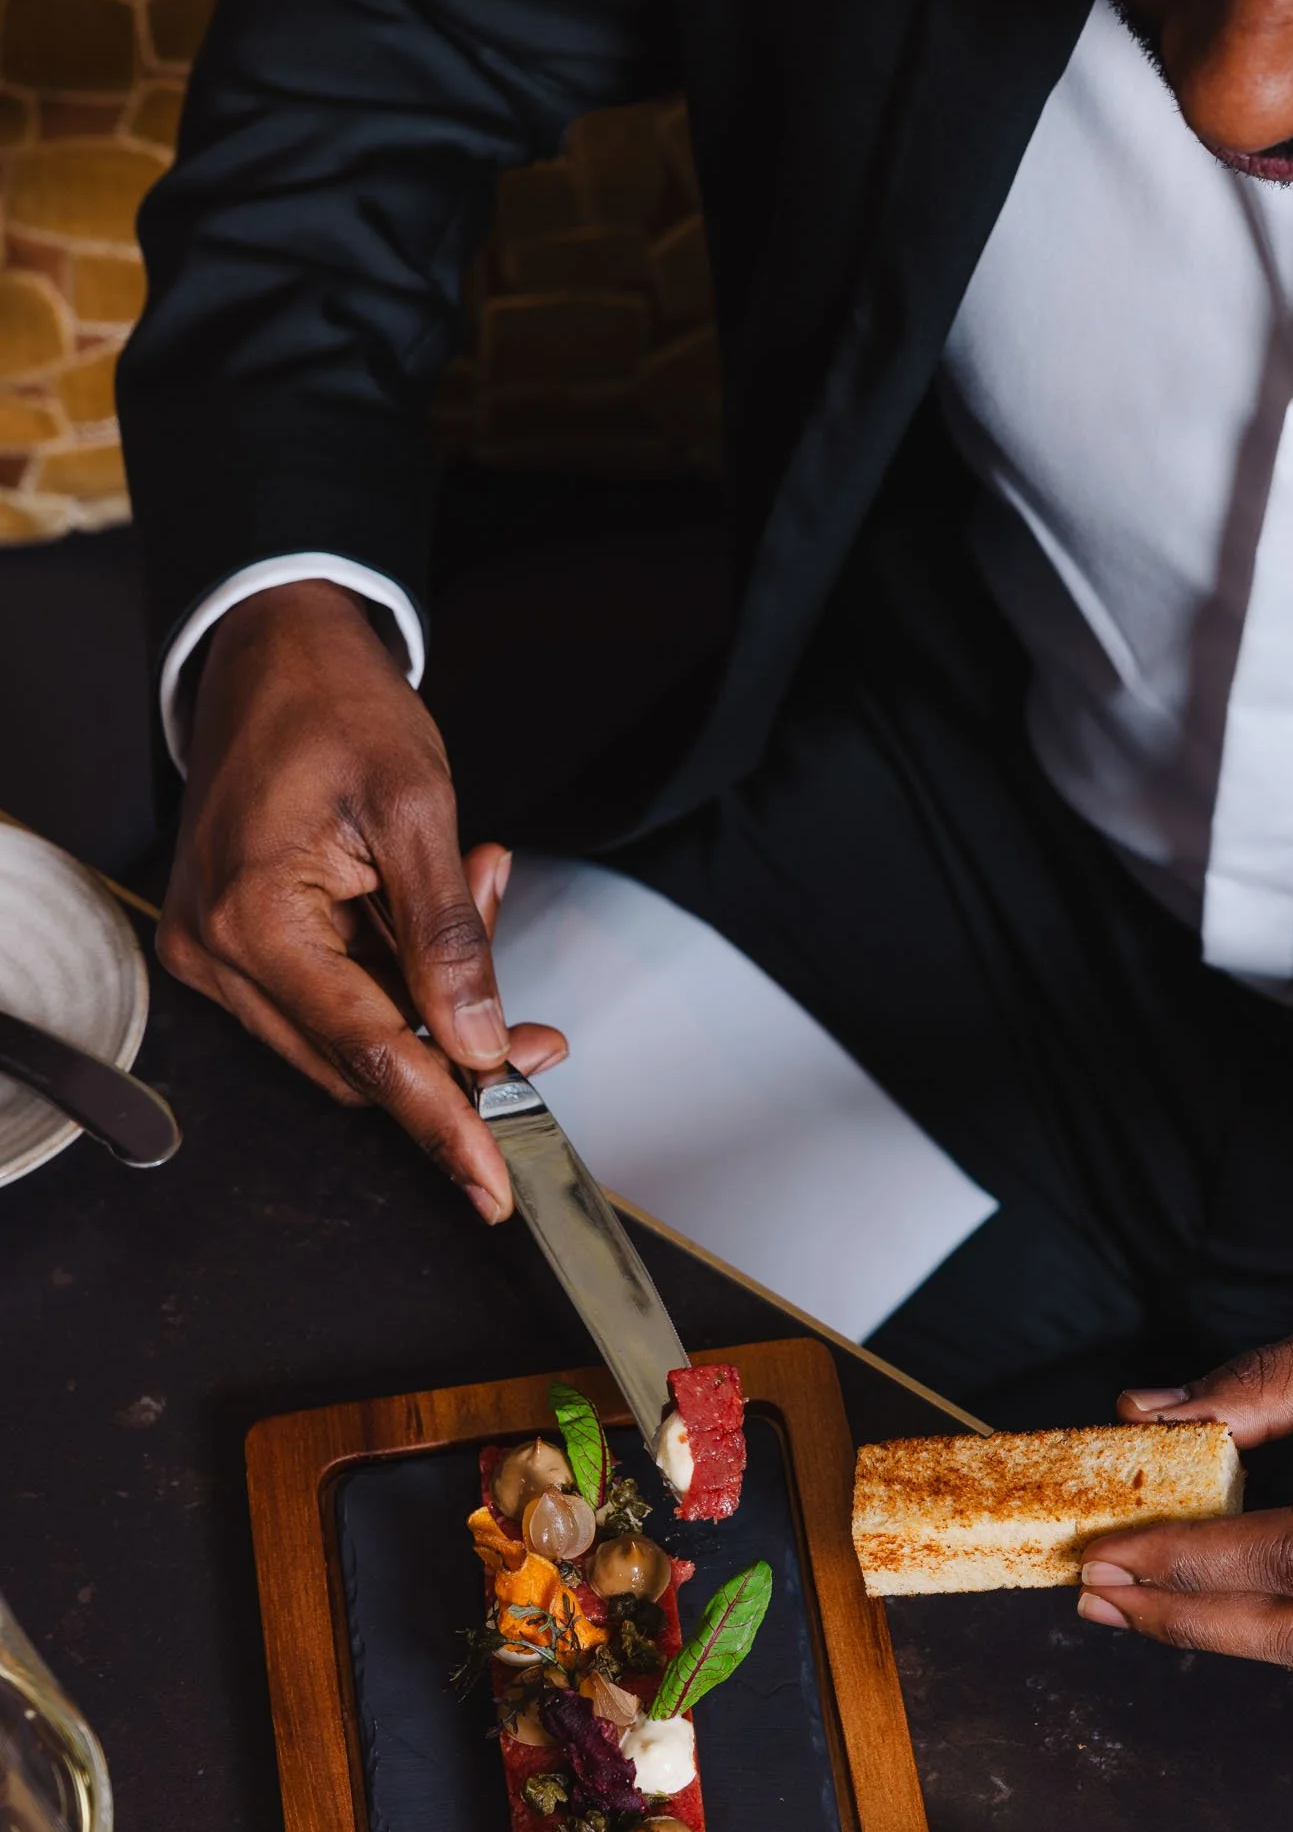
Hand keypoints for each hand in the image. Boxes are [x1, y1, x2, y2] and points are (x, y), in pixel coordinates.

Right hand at [160, 579, 566, 1219]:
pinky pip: (334, 998)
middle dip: (454, 1049)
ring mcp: (218, 955)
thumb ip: (449, 938)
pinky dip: (399, 975)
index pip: (367, 1053)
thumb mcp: (416, 811)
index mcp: (251, 919)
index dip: (442, 1121)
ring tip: (477, 890)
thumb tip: (478, 1043)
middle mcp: (216, 953)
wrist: (275, 651)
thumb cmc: (335, 707)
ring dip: (430, 1001)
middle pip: (356, 1060)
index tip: (494, 1180)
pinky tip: (433, 904)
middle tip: (537, 1027)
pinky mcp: (237, 945)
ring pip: (350, 1036)